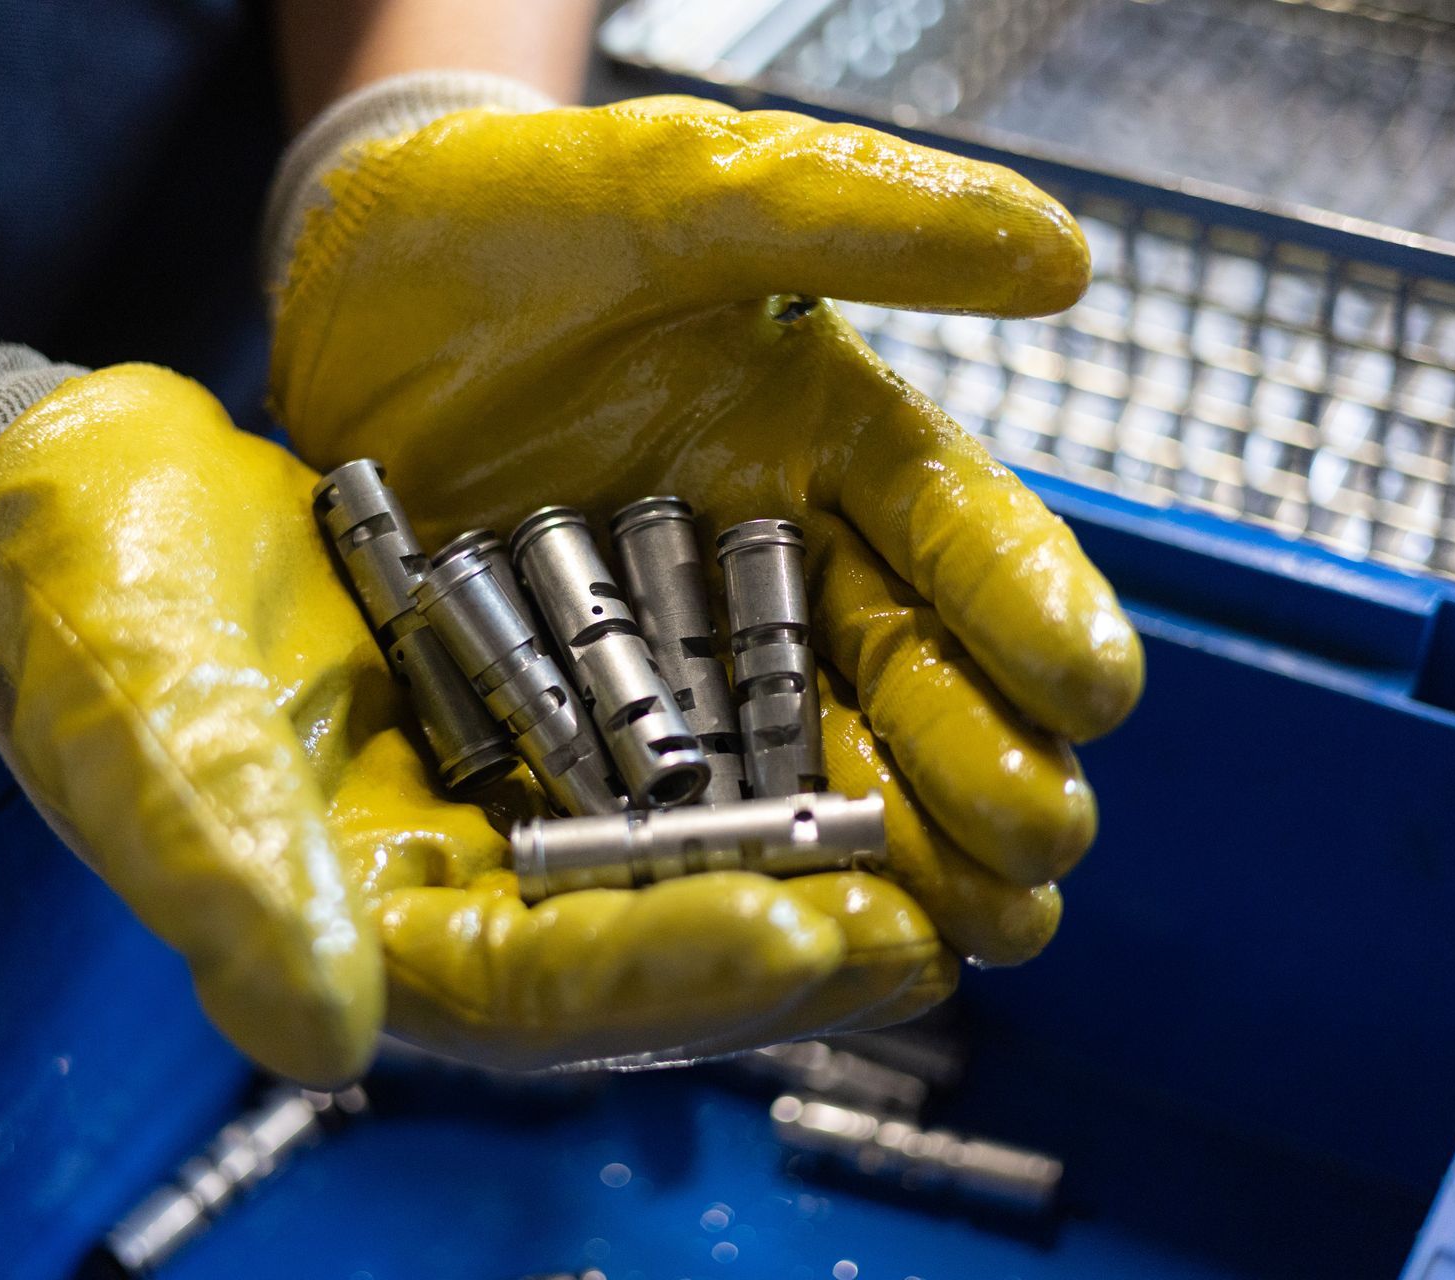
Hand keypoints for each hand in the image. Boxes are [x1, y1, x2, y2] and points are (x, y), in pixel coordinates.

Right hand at [0, 365, 928, 1082]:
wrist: (85, 497)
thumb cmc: (82, 615)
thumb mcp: (146, 733)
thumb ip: (228, 883)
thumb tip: (322, 1041)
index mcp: (358, 932)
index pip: (533, 989)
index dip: (669, 973)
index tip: (809, 936)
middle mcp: (450, 893)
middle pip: (643, 953)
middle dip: (792, 944)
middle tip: (942, 931)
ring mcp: (499, 810)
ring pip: (682, 858)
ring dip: (815, 858)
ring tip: (957, 854)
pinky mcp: (533, 720)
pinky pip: (671, 754)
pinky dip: (763, 750)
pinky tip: (866, 729)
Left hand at [270, 97, 1145, 1045]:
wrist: (358, 266)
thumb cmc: (522, 213)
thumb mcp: (682, 194)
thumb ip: (854, 218)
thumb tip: (1064, 256)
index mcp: (830, 436)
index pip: (951, 526)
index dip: (1025, 603)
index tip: (1096, 688)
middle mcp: (774, 555)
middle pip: (897, 674)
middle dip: (976, 766)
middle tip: (1037, 856)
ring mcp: (675, 639)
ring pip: (794, 755)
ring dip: (875, 847)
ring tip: (951, 935)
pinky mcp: (573, 700)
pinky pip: (646, 788)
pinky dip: (706, 855)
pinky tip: (765, 927)